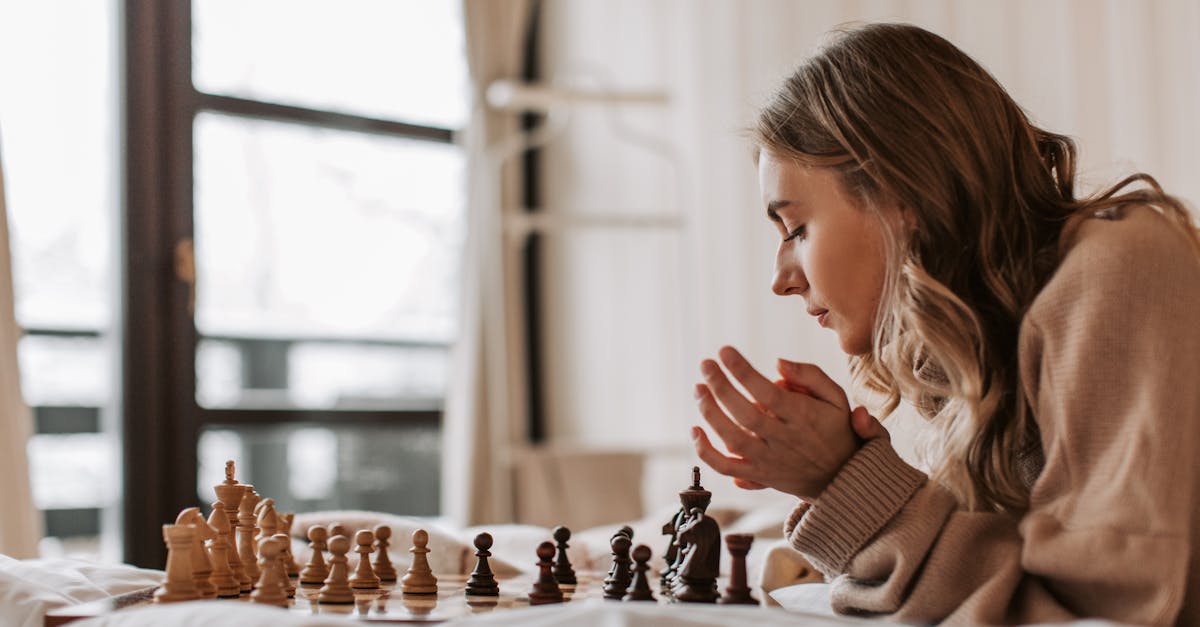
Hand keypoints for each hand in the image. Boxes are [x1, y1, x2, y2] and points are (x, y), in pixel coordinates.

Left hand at [691, 346, 862, 500]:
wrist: (841, 476)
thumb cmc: (835, 428)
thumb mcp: (836, 397)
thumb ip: (810, 375)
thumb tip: (778, 362)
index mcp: (803, 417)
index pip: (767, 392)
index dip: (743, 371)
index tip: (724, 351)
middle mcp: (784, 440)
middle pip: (745, 414)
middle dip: (720, 386)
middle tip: (705, 364)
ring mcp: (768, 460)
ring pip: (732, 439)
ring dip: (710, 413)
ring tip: (699, 388)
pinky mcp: (757, 475)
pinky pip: (727, 467)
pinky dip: (706, 453)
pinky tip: (695, 430)